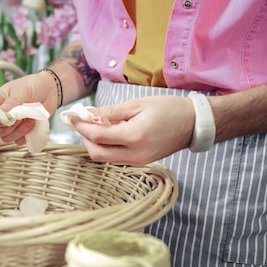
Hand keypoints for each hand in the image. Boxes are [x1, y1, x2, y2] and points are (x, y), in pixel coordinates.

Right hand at [0, 72, 57, 143]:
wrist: (49, 91)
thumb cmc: (33, 86)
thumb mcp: (21, 91)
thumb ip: (10, 104)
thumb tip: (1, 117)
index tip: (4, 116)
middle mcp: (0, 115)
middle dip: (4, 129)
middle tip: (17, 120)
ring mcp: (10, 125)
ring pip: (6, 138)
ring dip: (20, 130)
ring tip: (29, 116)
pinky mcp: (21, 132)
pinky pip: (19, 141)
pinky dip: (27, 133)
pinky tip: (33, 121)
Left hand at [71, 96, 194, 165]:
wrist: (194, 124)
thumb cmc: (169, 109)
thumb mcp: (138, 104)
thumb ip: (111, 111)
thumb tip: (88, 114)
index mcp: (134, 136)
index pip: (97, 136)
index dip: (81, 126)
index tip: (72, 116)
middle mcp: (135, 154)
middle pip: (96, 153)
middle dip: (84, 138)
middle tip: (82, 122)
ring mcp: (138, 161)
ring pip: (104, 158)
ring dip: (94, 143)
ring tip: (94, 125)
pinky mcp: (140, 162)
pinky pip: (115, 158)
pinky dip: (106, 147)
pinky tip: (108, 133)